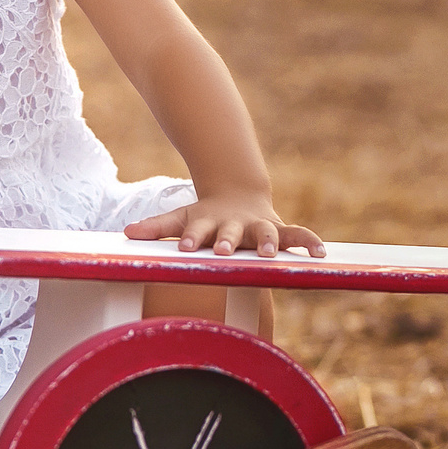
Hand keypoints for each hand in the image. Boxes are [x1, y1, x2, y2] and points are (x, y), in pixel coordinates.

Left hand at [124, 196, 325, 257]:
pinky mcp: (279, 229)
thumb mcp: (181, 218)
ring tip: (269, 253)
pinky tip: (321, 254)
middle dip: (227, 241)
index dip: (191, 237)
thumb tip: (126, 233)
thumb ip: (156, 227)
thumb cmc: (206, 217)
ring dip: (268, 242)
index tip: (184, 246)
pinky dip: (309, 242)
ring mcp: (258, 226)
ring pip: (266, 233)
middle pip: (231, 232)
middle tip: (223, 252)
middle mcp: (235, 224)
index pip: (197, 229)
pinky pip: (297, 236)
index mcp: (209, 222)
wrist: (238, 194)